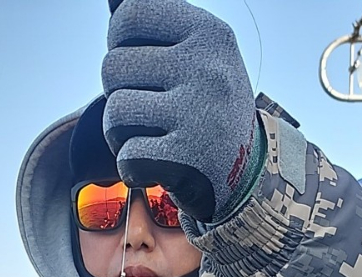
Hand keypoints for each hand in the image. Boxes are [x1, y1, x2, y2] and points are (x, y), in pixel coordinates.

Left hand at [102, 0, 256, 221]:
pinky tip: (155, 166)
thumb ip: (158, 24)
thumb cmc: (210, 109)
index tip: (140, 66)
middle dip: (119, 94)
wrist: (248, 176)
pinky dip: (132, 168)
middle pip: (113, 67)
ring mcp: (197, 115)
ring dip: (121, 135)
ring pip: (115, 113)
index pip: (130, 15)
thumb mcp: (200, 55)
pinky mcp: (185, 161)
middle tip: (148, 111)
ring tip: (150, 138)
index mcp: (210, 34)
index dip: (120, 44)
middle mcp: (206, 69)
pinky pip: (126, 157)